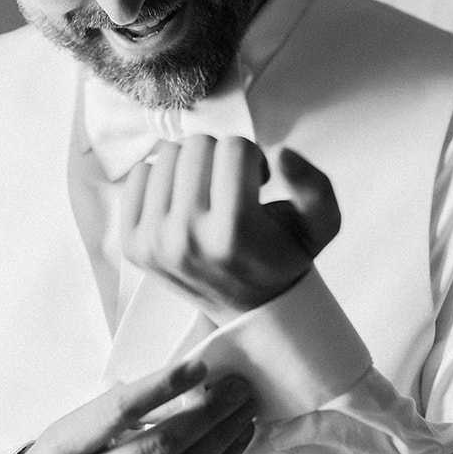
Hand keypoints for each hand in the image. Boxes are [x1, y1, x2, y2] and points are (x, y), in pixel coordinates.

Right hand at [12, 359, 255, 453]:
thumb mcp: (75, 424)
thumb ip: (125, 409)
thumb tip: (188, 387)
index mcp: (67, 445)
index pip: (121, 409)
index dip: (163, 386)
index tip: (199, 366)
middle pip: (161, 445)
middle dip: (208, 413)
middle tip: (237, 388)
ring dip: (220, 439)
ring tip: (244, 412)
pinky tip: (232, 444)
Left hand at [120, 138, 340, 321]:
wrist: (249, 308)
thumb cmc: (282, 258)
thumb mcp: (320, 225)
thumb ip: (314, 185)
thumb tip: (280, 153)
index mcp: (233, 233)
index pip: (234, 148)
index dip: (252, 158)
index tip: (256, 183)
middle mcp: (187, 239)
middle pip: (197, 145)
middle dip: (220, 158)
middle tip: (231, 187)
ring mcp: (153, 243)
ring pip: (167, 154)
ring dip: (192, 166)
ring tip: (208, 194)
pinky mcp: (132, 245)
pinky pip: (139, 175)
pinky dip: (163, 180)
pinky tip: (182, 202)